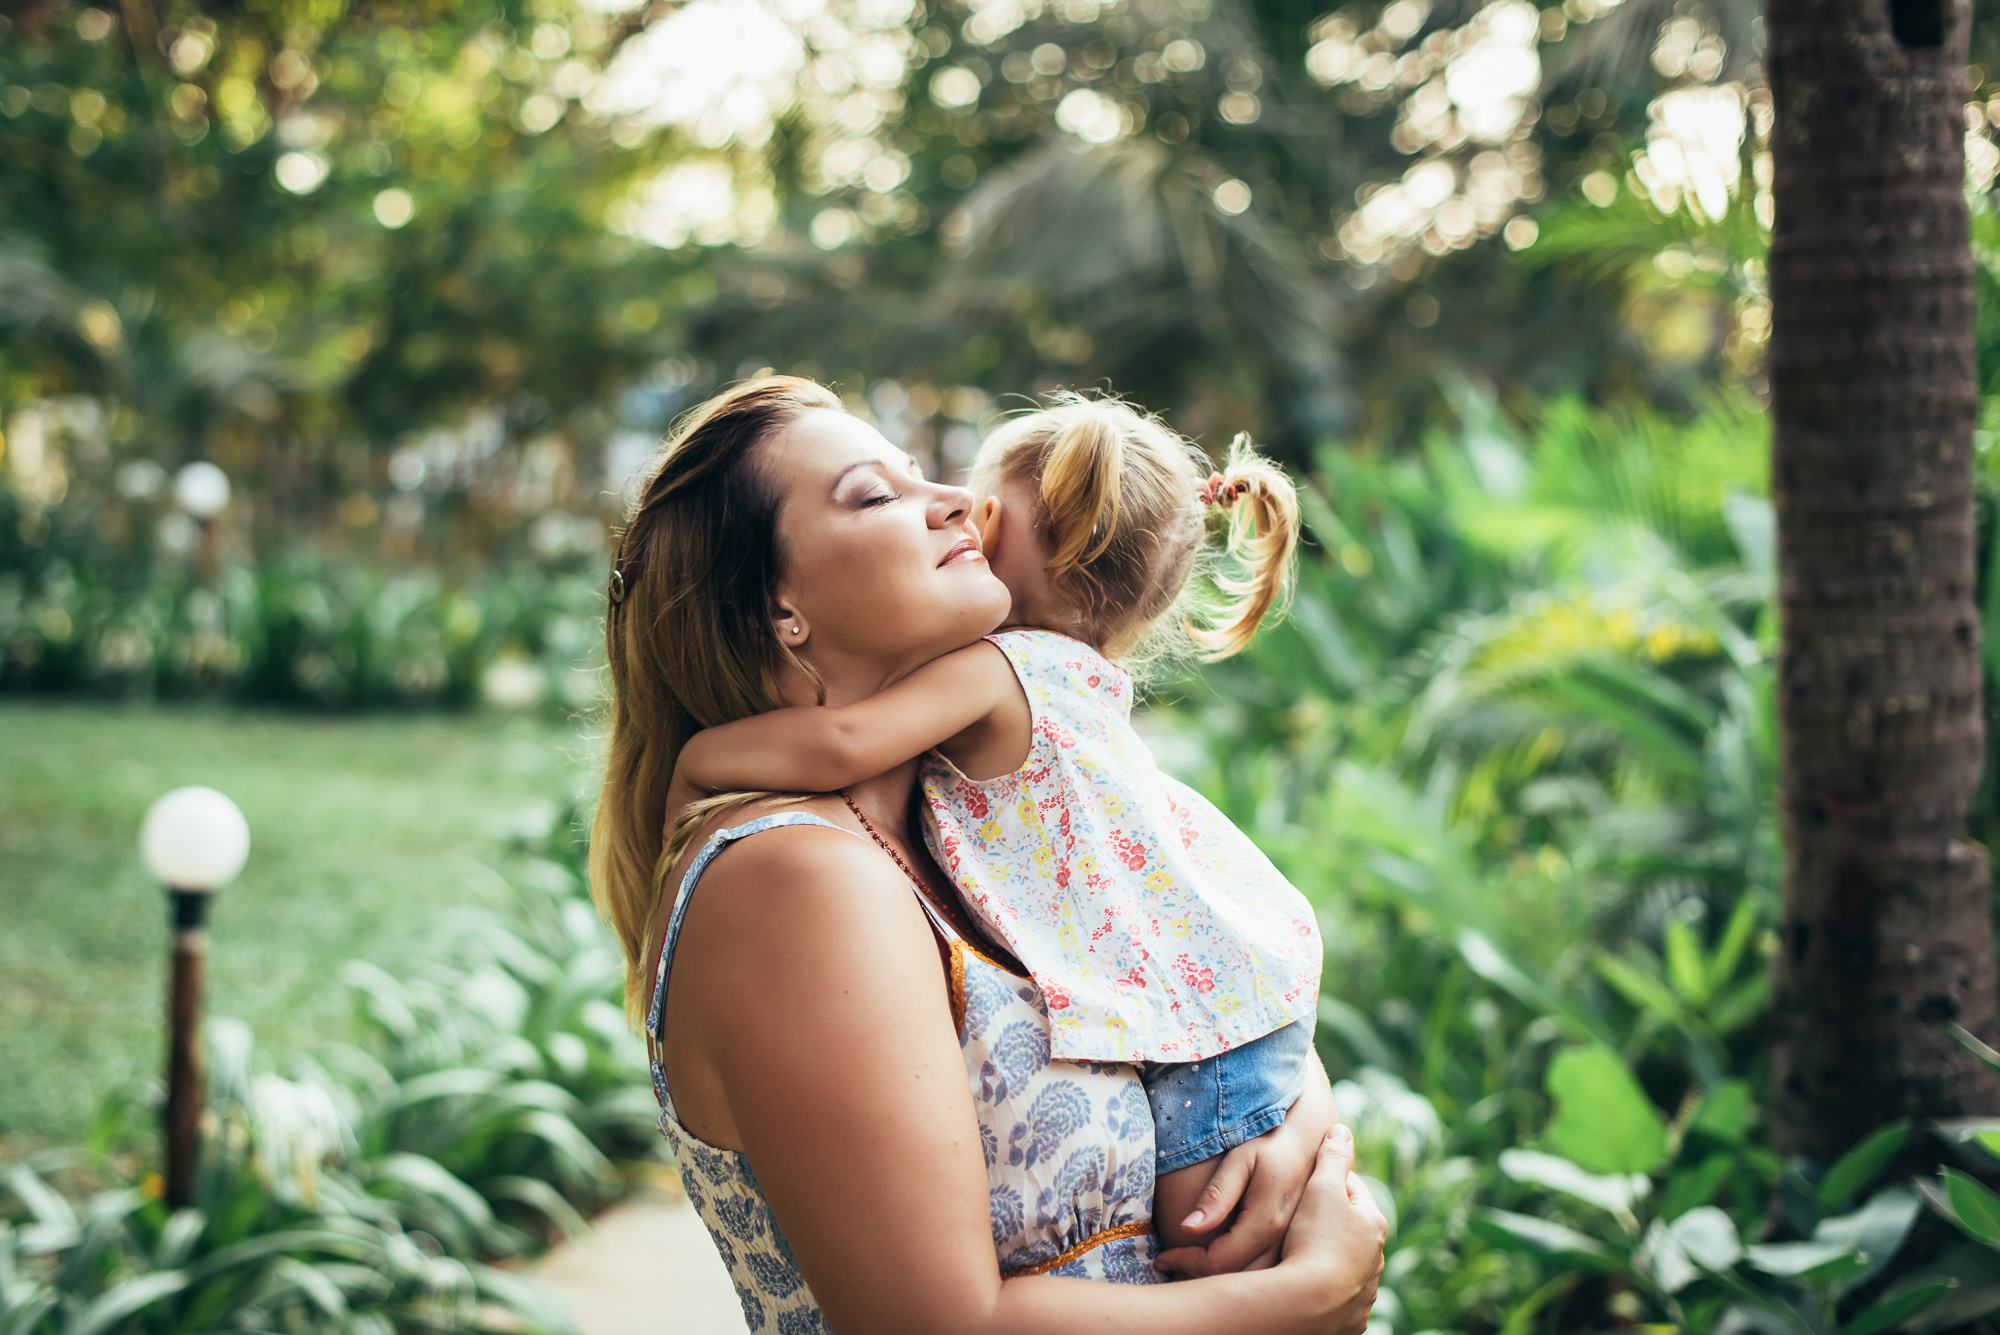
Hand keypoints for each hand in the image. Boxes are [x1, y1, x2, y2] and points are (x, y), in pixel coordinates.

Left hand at [1154, 1078, 1340, 1277]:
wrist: (1309, 1139)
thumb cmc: (1269, 1143)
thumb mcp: (1240, 1160)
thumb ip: (1217, 1195)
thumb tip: (1188, 1228)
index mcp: (1266, 1221)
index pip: (1219, 1261)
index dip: (1186, 1263)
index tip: (1161, 1257)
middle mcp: (1282, 1241)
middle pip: (1236, 1279)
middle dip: (1198, 1276)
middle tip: (1169, 1265)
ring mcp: (1292, 1246)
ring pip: (1253, 1282)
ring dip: (1219, 1280)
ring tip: (1187, 1266)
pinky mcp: (1294, 1244)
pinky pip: (1264, 1273)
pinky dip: (1238, 1276)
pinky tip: (1216, 1263)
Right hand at [1279, 1125, 1387, 1333]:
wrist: (1310, 1302)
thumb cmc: (1315, 1238)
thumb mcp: (1320, 1187)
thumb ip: (1332, 1156)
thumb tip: (1342, 1130)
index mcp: (1372, 1222)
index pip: (1349, 1190)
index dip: (1324, 1181)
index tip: (1302, 1183)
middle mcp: (1375, 1258)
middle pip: (1348, 1229)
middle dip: (1326, 1221)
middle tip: (1295, 1219)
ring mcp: (1365, 1290)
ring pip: (1344, 1263)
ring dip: (1326, 1257)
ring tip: (1297, 1253)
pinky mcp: (1351, 1318)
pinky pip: (1337, 1296)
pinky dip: (1324, 1288)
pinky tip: (1304, 1284)